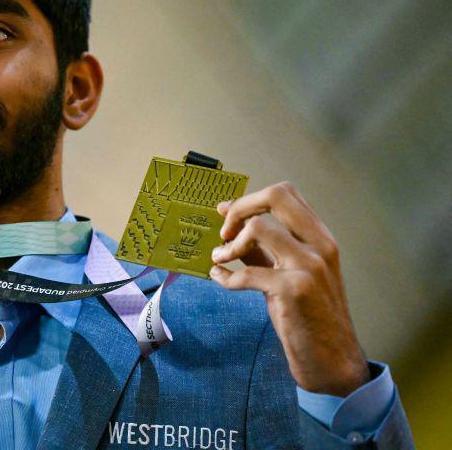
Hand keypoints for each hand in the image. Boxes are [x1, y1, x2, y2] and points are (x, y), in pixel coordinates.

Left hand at [208, 181, 369, 395]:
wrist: (333, 359)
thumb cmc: (309, 316)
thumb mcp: (290, 274)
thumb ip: (266, 250)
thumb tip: (233, 227)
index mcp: (321, 238)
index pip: (286, 194)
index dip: (249, 199)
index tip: (226, 213)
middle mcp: (320, 246)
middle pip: (276, 196)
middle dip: (241, 207)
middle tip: (225, 232)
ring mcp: (309, 266)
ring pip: (259, 227)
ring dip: (230, 245)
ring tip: (220, 260)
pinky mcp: (294, 290)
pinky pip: (246, 272)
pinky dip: (225, 276)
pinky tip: (220, 280)